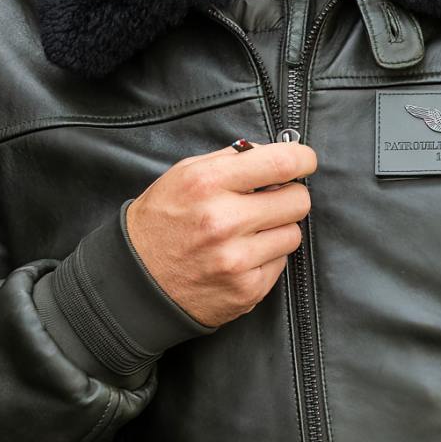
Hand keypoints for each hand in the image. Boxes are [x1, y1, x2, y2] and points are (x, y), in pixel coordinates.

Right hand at [125, 138, 317, 328]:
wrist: (135, 282)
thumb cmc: (162, 222)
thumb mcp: (183, 175)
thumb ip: (230, 160)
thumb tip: (278, 151)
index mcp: (207, 184)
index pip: (281, 163)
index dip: (302, 159)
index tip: (304, 161)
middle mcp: (223, 221)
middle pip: (298, 200)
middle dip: (289, 196)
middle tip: (270, 201)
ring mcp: (236, 260)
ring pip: (293, 234)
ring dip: (277, 230)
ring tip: (247, 233)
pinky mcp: (246, 289)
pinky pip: (281, 263)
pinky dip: (266, 258)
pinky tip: (240, 257)